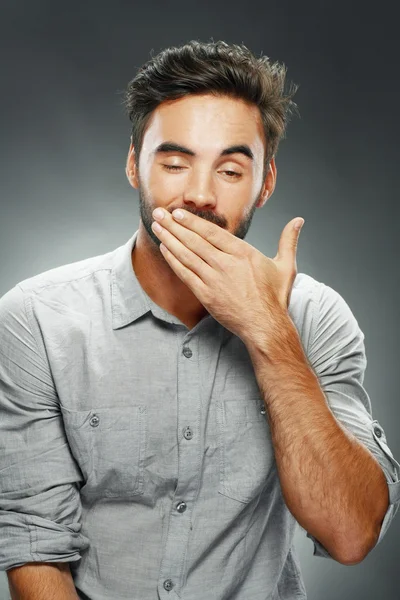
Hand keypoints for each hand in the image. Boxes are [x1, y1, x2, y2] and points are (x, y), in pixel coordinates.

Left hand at [151, 207, 303, 342]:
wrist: (265, 326)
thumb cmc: (275, 298)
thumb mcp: (286, 266)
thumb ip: (288, 241)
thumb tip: (299, 221)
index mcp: (243, 254)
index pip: (213, 232)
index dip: (193, 221)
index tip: (178, 211)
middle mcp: (227, 264)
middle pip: (195, 240)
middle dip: (174, 225)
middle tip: (159, 213)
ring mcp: (214, 280)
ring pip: (187, 255)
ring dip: (170, 239)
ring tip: (157, 226)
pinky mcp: (206, 295)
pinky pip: (185, 274)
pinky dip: (174, 260)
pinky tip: (165, 249)